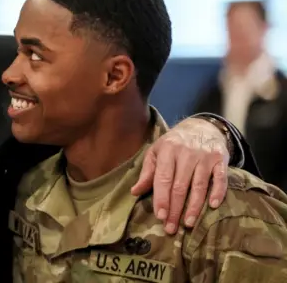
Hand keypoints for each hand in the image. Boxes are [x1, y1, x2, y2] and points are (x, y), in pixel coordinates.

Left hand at [131, 118, 229, 234]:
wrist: (202, 126)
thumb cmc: (174, 143)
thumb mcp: (156, 152)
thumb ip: (147, 172)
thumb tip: (134, 192)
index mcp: (167, 151)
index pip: (163, 178)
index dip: (161, 198)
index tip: (160, 216)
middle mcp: (186, 153)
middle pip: (180, 186)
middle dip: (175, 209)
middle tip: (171, 228)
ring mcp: (205, 156)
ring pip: (199, 185)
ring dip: (194, 207)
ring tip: (188, 224)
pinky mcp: (221, 159)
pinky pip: (220, 178)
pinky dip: (218, 192)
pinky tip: (213, 206)